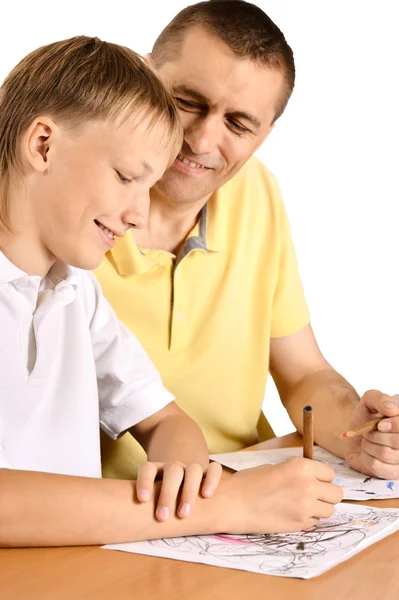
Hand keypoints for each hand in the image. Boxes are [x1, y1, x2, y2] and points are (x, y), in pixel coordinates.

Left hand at [135, 460, 222, 520]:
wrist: (182, 479)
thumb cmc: (160, 497)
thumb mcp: (149, 498)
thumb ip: (141, 506)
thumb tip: (126, 526)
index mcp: (157, 470)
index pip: (148, 468)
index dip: (144, 482)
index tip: (142, 500)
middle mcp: (174, 467)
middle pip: (172, 471)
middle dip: (167, 493)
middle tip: (162, 517)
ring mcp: (191, 468)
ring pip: (193, 470)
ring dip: (189, 491)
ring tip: (184, 515)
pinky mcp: (208, 471)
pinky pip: (214, 469)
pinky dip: (212, 479)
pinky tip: (207, 495)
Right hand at [223, 457, 342, 533]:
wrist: (233, 504)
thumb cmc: (249, 482)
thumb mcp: (275, 468)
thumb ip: (297, 473)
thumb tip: (311, 479)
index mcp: (302, 467)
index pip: (330, 474)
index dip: (322, 478)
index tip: (315, 480)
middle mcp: (308, 486)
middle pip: (336, 494)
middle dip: (326, 494)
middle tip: (313, 495)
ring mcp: (306, 507)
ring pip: (329, 510)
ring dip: (319, 508)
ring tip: (301, 505)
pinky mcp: (300, 524)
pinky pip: (315, 522)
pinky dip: (308, 519)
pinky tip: (292, 514)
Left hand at [345, 390, 398, 478]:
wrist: (354, 436)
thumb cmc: (365, 418)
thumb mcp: (369, 401)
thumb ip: (380, 399)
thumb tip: (393, 410)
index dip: (394, 425)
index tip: (380, 424)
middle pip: (397, 441)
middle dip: (376, 435)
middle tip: (369, 432)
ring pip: (385, 453)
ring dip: (369, 445)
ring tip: (368, 442)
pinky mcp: (392, 474)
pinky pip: (377, 466)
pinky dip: (366, 457)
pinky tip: (368, 454)